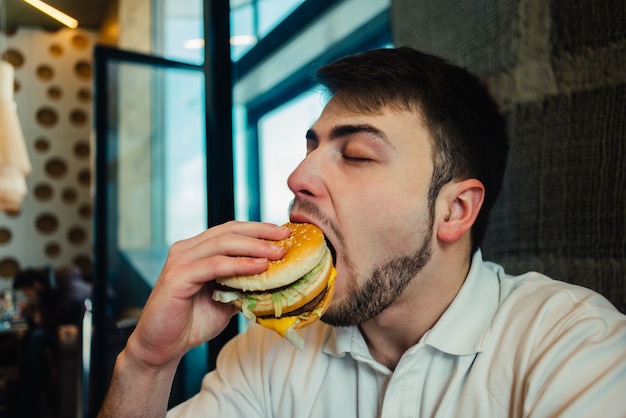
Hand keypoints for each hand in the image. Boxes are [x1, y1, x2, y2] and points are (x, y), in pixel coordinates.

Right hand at [123, 221, 289, 368]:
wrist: (163, 347)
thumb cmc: (193, 322)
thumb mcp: (226, 299)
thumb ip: (243, 284)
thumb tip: (276, 278)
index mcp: (197, 249)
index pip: (232, 230)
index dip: (258, 229)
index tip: (284, 233)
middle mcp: (187, 249)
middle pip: (229, 231)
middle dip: (260, 233)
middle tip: (285, 237)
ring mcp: (180, 260)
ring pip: (223, 244)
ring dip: (254, 247)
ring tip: (278, 252)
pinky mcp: (177, 276)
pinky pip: (214, 265)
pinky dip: (239, 265)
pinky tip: (259, 267)